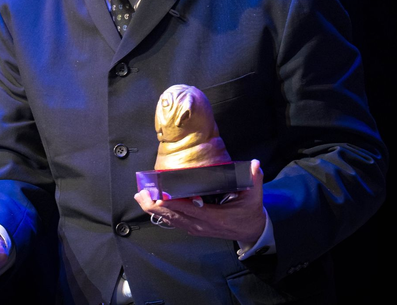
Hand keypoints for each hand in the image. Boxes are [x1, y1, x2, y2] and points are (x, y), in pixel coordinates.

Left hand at [134, 159, 265, 243]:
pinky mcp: (193, 228)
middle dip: (155, 205)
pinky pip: (174, 222)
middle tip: (141, 194)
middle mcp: (201, 224)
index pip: (190, 209)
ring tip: (140, 197)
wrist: (251, 232)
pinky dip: (161, 214)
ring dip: (154, 209)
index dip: (174, 202)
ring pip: (171, 220)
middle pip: (174, 216)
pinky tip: (151, 206)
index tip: (159, 195)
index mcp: (213, 217)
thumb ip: (254, 180)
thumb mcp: (254, 197)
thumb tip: (255, 164)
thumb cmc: (250, 213)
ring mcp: (196, 228)